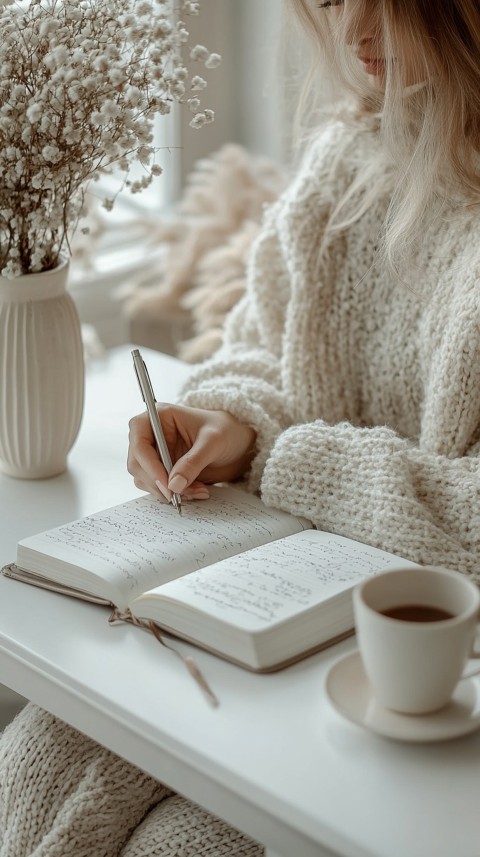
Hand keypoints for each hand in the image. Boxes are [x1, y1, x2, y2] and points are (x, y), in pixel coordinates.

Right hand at [127, 403, 256, 501]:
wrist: (237, 443)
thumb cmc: (226, 431)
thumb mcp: (213, 442)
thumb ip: (193, 462)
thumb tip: (173, 485)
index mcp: (159, 417)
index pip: (139, 442)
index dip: (149, 465)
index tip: (167, 485)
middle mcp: (151, 435)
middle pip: (137, 465)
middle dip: (159, 483)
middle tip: (182, 494)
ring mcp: (155, 454)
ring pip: (145, 480)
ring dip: (169, 491)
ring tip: (197, 490)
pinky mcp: (162, 470)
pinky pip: (158, 487)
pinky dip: (175, 494)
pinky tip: (196, 490)